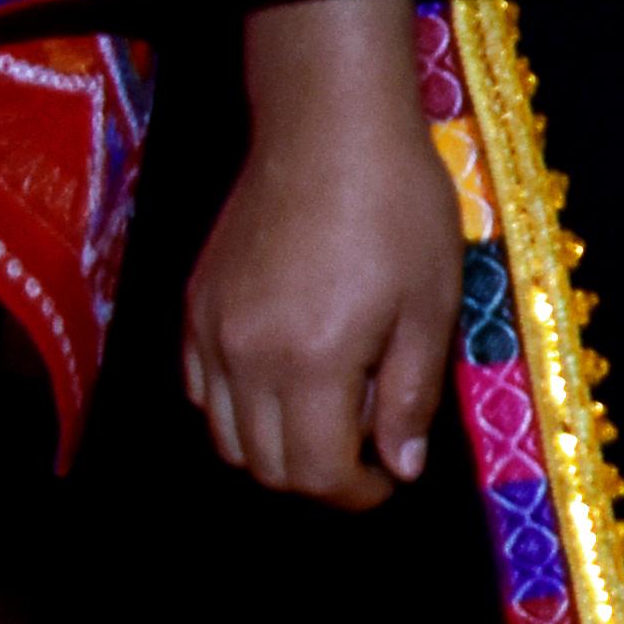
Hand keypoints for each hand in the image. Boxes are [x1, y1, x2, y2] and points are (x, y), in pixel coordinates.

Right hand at [183, 0, 461, 505]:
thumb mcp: (429, 304)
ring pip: (224, 436)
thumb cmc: (397, 209)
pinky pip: (199, 389)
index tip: (388, 479)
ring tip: (327, 418)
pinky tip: (280, 381)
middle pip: (265, 466)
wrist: (328, 130)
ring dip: (274, 449)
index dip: (356, 494)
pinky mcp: (195, 305)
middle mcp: (246, 359)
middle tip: (366, 453)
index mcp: (312, 363)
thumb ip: (410, 393)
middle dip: (319, 478)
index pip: (316, 473)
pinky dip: (235, 409)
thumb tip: (400, 466)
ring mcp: (210, 332)